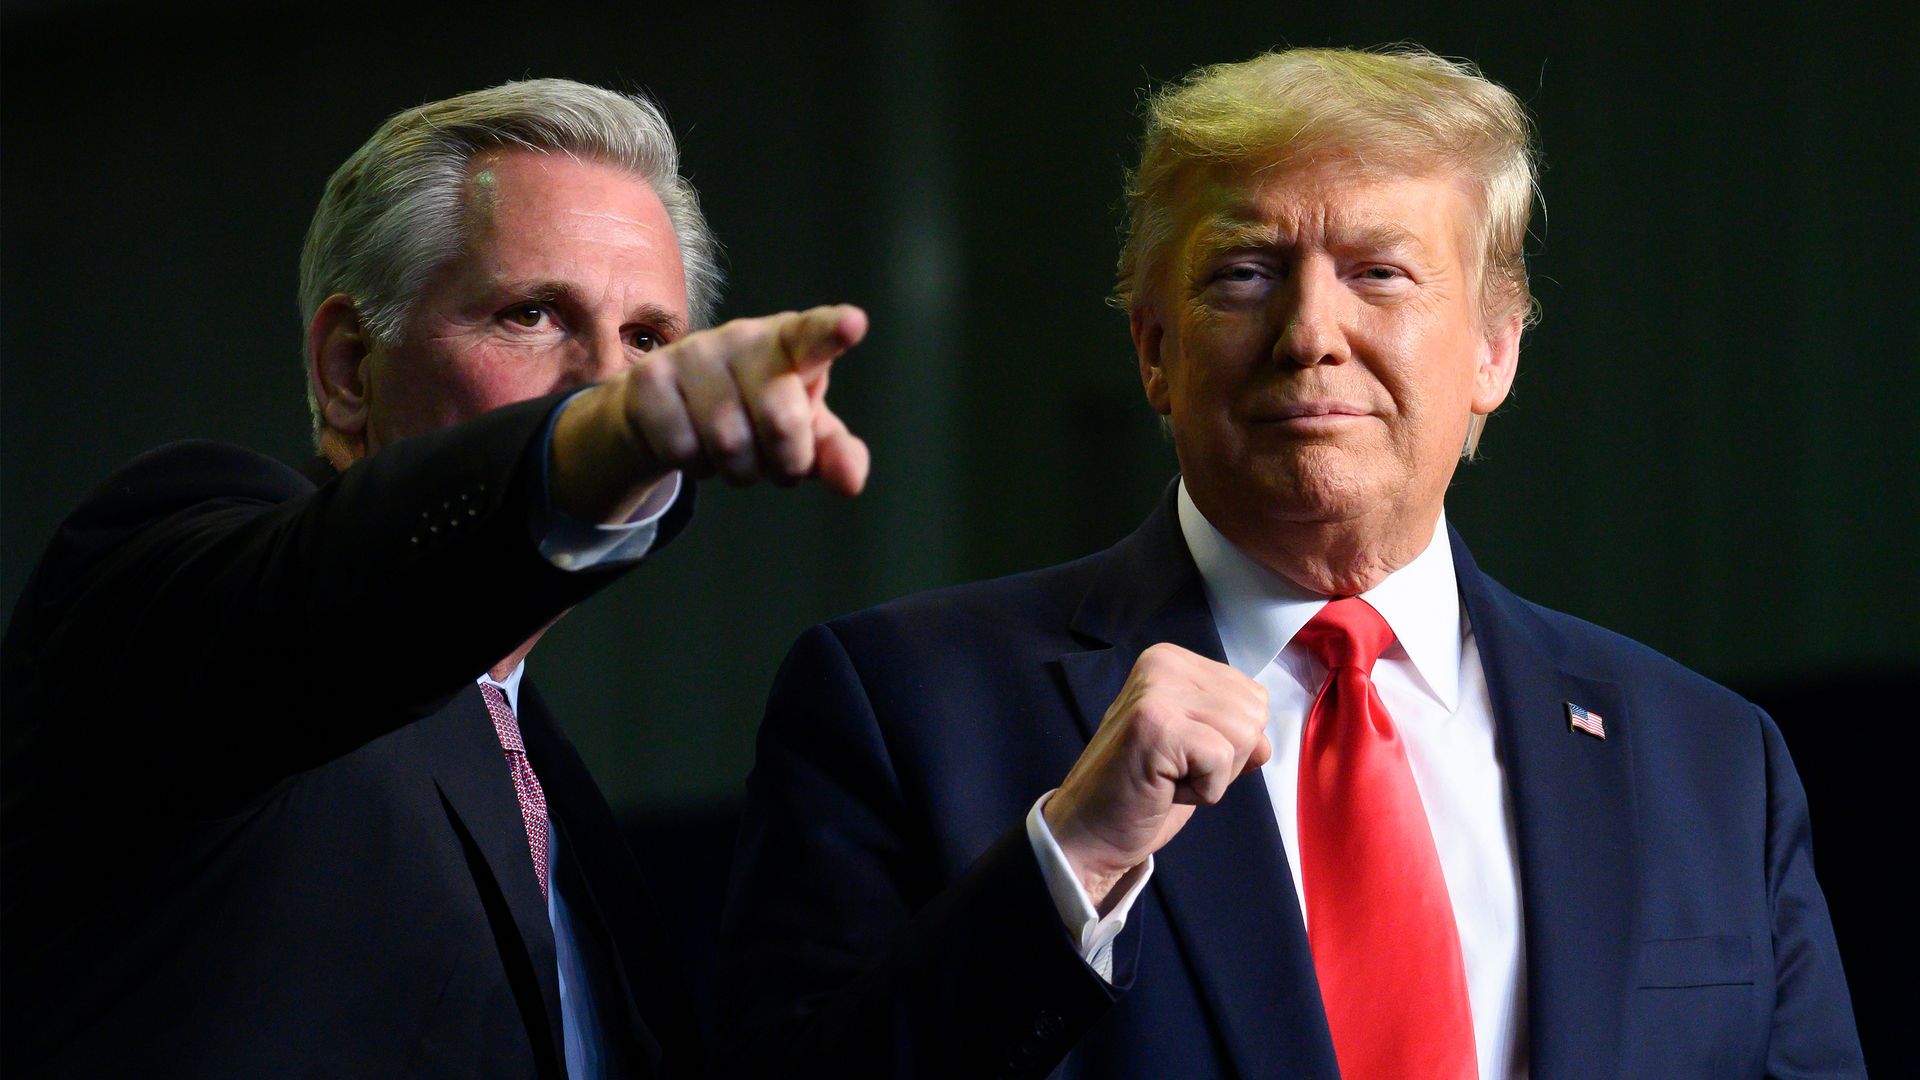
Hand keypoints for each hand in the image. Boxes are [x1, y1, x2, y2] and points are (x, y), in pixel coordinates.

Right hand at [551, 305, 869, 521]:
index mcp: (789, 343)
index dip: (832, 331)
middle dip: (784, 461)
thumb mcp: (800, 433)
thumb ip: (833, 452)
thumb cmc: (750, 414)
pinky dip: (697, 466)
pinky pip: (684, 450)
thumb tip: (851, 482)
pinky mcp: (650, 378)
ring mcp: (692, 353)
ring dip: (739, 470)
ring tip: (734, 452)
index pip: (813, 336)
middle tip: (778, 461)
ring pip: (728, 444)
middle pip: (779, 420)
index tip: (853, 325)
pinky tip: (694, 444)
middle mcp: (743, 337)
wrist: (665, 411)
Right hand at [1043, 643, 1269, 910]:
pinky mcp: (1156, 726)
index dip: (1229, 740)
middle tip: (1174, 769)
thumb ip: (1234, 733)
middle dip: (1226, 756)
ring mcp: (1157, 692)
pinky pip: (1222, 760)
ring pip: (1244, 735)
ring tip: (1168, 777)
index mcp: (1172, 660)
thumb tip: (1264, 743)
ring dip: (1214, 775)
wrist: (1089, 833)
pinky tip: (1165, 788)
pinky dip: (1204, 790)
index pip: (1253, 696)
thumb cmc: (1142, 792)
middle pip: (1253, 713)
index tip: (1181, 754)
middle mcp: (1163, 664)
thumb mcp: (1197, 750)